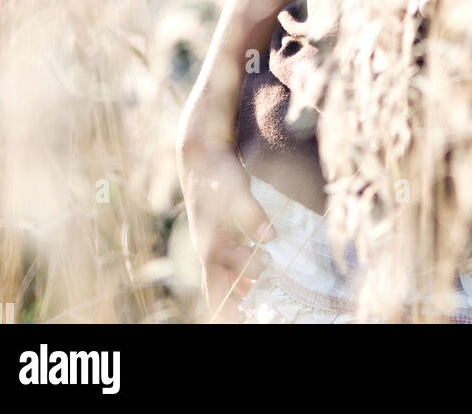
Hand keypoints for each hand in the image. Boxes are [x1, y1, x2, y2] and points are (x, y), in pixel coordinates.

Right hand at [177, 144, 274, 321]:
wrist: (201, 156)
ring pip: (223, 279)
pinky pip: (227, 264)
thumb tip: (270, 238)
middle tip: (255, 315)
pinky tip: (257, 275)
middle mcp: (209, 251)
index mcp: (211, 248)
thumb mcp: (237, 194)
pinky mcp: (218, 234)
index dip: (240, 299)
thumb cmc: (217, 176)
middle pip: (219, 291)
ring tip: (260, 302)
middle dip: (236, 307)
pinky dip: (239, 275)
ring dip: (240, 292)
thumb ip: (253, 217)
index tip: (257, 305)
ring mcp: (212, 243)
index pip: (225, 287)